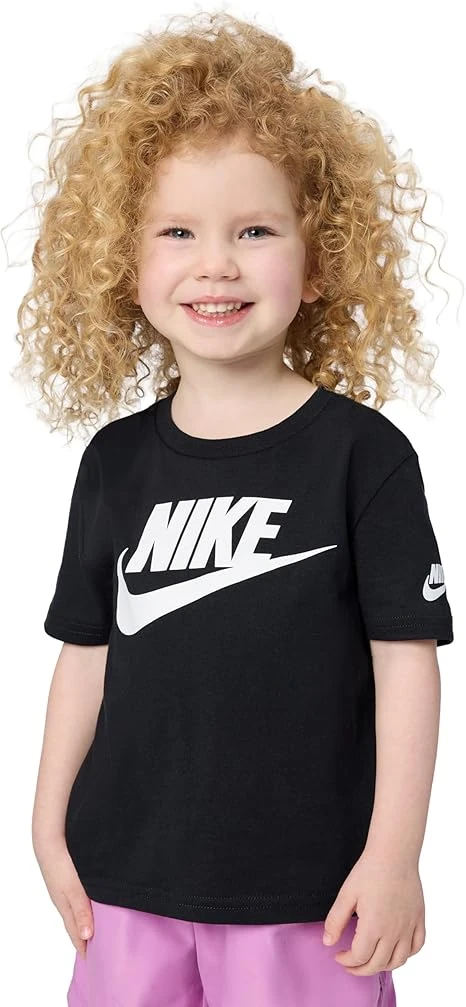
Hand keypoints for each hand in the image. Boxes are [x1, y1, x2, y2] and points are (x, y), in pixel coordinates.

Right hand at [32, 833, 93, 959]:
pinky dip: (87, 905)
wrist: (50, 838)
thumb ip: (82, 911)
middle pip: (78, 923)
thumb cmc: (60, 864)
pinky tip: (95, 902)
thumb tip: (88, 936)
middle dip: (88, 937)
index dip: (84, 947)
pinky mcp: (70, 878)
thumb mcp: (74, 889)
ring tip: (101, 929)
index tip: (95, 962)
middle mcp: (65, 900)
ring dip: (89, 920)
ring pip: (79, 910)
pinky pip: (80, 897)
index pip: (76, 933)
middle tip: (101, 949)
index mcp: (65, 907)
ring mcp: (66, 889)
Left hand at [322, 851, 425, 974]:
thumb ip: (336, 920)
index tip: (338, 955)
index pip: (359, 957)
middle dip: (361, 969)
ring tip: (370, 961)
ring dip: (383, 966)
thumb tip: (327, 942)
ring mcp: (409, 926)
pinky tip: (395, 950)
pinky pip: (417, 946)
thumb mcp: (346, 894)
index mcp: (374, 927)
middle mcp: (394, 932)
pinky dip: (406, 955)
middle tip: (349, 964)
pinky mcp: (419, 919)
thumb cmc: (369, 871)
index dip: (346, 960)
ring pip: (399, 961)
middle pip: (378, 964)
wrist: (394, 854)